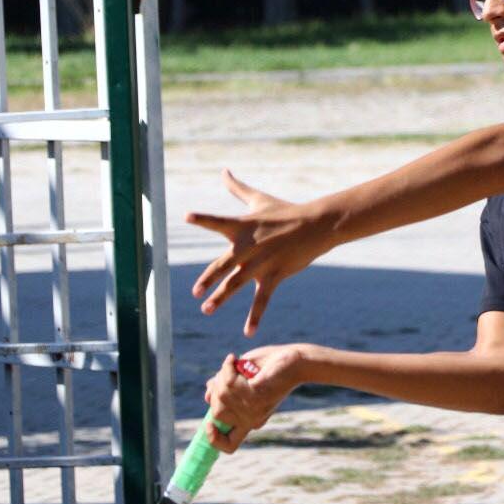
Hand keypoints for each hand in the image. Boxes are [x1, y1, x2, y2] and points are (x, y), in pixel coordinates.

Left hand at [186, 170, 335, 335]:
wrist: (315, 225)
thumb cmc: (285, 211)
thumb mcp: (259, 199)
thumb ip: (237, 188)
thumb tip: (223, 171)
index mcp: (241, 226)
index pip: (218, 222)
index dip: (203, 218)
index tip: (187, 217)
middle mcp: (248, 246)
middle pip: (223, 264)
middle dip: (208, 278)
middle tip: (196, 292)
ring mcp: (261, 263)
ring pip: (237, 284)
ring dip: (221, 297)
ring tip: (206, 309)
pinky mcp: (275, 275)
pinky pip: (262, 299)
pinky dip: (255, 317)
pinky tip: (248, 332)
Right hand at [202, 346, 306, 452]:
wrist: (298, 361)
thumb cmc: (269, 368)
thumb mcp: (241, 379)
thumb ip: (225, 389)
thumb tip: (208, 397)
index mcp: (249, 421)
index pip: (229, 445)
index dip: (213, 438)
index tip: (208, 422)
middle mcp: (252, 420)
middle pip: (216, 413)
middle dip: (215, 391)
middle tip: (226, 374)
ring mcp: (255, 409)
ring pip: (221, 396)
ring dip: (222, 376)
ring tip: (233, 364)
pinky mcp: (257, 395)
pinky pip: (229, 384)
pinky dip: (228, 368)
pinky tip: (234, 359)